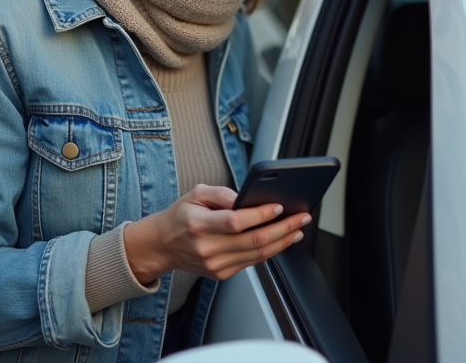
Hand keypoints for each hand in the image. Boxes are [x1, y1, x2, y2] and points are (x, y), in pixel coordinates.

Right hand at [122, 184, 310, 282]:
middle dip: (283, 228)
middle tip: (301, 217)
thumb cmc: (181, 216)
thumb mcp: (196, 193)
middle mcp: (207, 247)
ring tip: (298, 229)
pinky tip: (282, 240)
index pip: (236, 222)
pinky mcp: (221, 273)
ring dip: (283, 241)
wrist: (163, 244)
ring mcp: (214, 264)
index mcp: (198, 224)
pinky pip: (251, 262)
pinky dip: (270, 251)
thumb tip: (246, 196)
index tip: (279, 207)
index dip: (261, 215)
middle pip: (253, 240)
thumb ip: (222, 193)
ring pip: (257, 254)